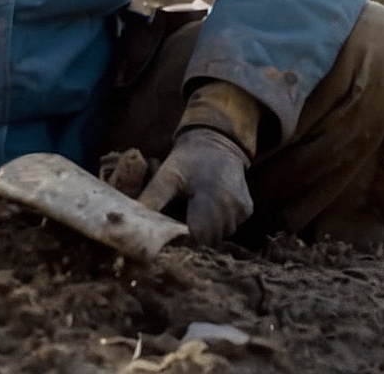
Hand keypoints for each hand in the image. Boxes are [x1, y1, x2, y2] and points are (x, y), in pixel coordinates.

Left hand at [138, 128, 253, 243]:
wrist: (216, 143)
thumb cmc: (188, 160)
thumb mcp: (167, 176)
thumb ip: (153, 198)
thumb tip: (136, 221)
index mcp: (210, 198)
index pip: (198, 236)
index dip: (184, 237)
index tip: (173, 228)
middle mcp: (230, 206)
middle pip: (209, 239)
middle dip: (195, 233)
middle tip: (183, 214)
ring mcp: (241, 209)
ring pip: (221, 235)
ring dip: (208, 228)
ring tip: (196, 207)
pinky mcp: (247, 209)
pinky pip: (231, 226)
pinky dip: (220, 222)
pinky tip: (210, 206)